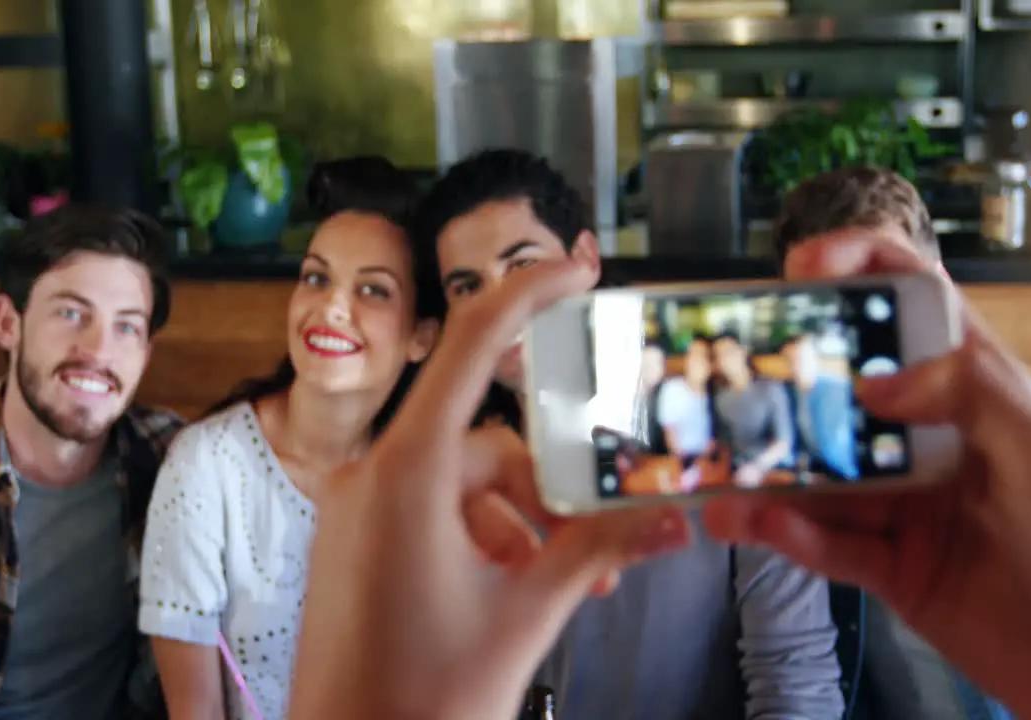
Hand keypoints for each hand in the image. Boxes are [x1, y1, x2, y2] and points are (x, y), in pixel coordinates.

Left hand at [288, 252, 691, 719]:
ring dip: (525, 521)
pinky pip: (437, 510)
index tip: (581, 266)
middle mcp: (373, 474)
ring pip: (469, 480)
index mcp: (407, 472)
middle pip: (490, 438)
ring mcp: (360, 507)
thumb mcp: (526, 614)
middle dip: (553, 484)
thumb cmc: (418, 701)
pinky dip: (486, 537)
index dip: (529, 290)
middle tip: (606, 533)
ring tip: (568, 582)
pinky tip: (519, 589)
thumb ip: (599, 550)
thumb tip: (672, 516)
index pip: (475, 344)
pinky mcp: (357, 538)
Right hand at [703, 229, 1030, 719]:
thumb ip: (972, 397)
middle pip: (845, 388)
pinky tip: (755, 523)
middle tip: (726, 377)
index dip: (860, 268)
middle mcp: (929, 435)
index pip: (916, 304)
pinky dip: (790, 534)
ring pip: (821, 472)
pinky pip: (827, 543)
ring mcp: (902, 501)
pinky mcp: (886, 563)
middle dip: (786, 378)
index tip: (801, 268)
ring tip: (715, 471)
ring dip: (768, 469)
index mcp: (975, 389)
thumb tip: (876, 382)